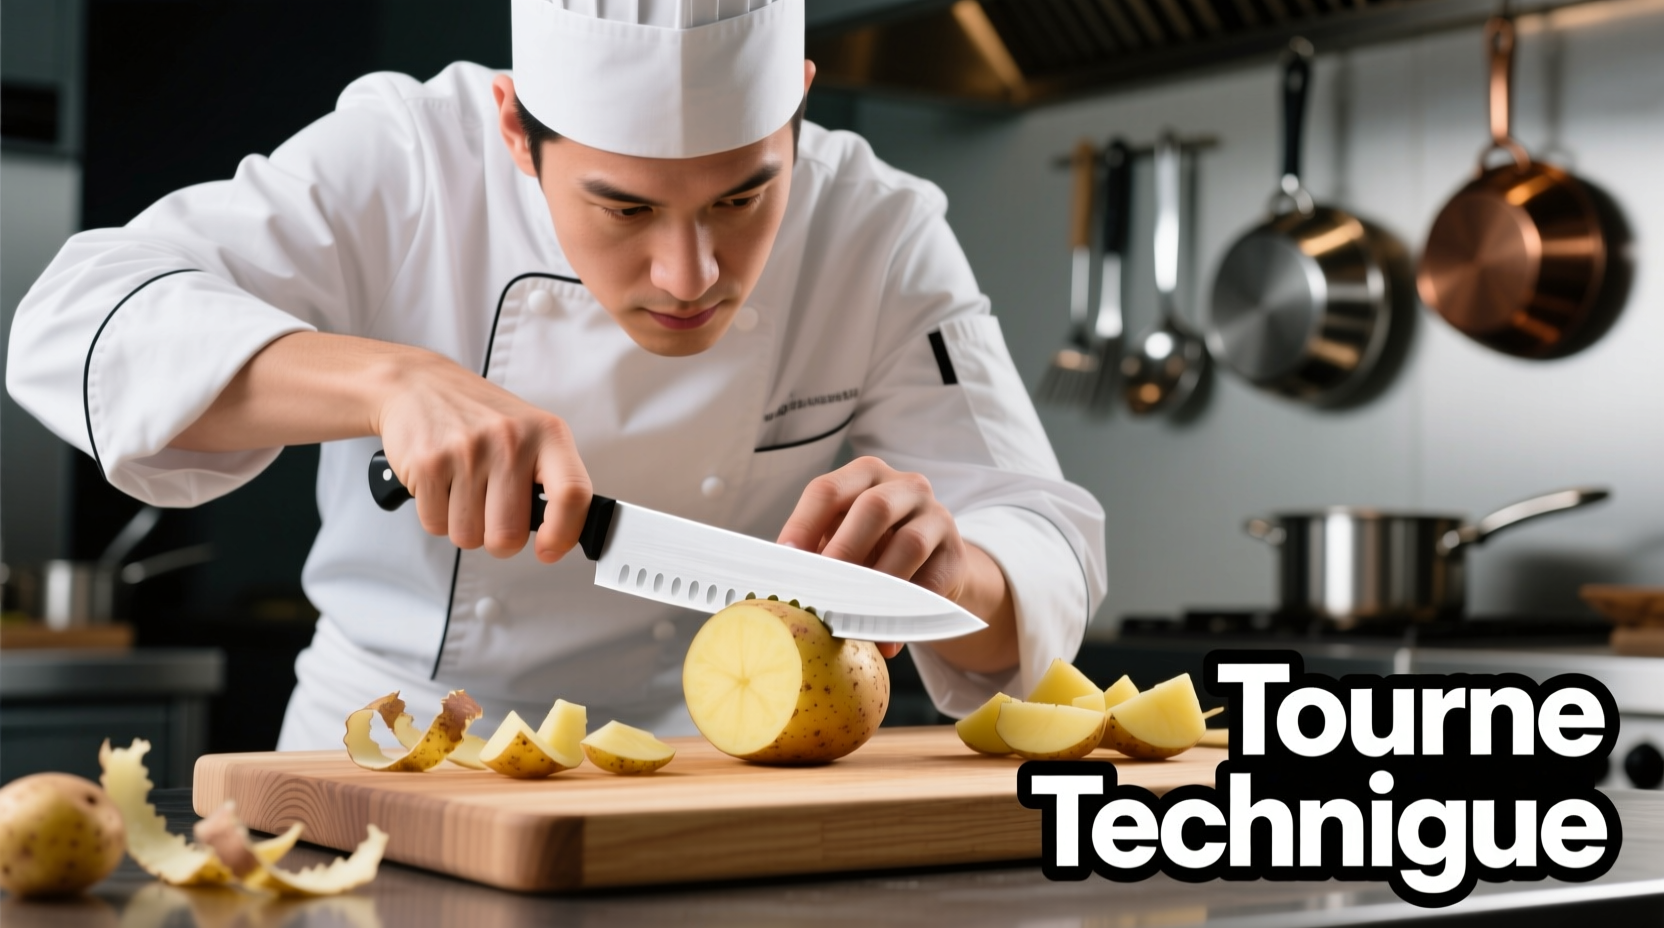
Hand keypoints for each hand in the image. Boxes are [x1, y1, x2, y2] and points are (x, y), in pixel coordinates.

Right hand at [376, 351, 591, 562]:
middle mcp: (510, 440)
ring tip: (464, 489)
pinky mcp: (429, 463)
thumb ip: (552, 480)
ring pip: (469, 536)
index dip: (564, 533)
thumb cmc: (481, 416)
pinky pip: (436, 525)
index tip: (549, 549)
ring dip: (465, 526)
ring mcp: (468, 451)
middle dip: (498, 539)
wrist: (419, 384)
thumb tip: (562, 537)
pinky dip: (438, 515)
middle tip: (492, 513)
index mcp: (548, 434)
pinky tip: (442, 484)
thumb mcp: (532, 433)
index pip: (572, 494)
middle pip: (509, 534)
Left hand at [776, 456, 1015, 670]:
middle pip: (873, 508)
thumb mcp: (844, 538)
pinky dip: (906, 612)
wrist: (933, 567)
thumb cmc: (874, 549)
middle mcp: (904, 485)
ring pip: (909, 543)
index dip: (803, 524)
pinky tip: (886, 638)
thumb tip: (781, 586)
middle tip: (822, 589)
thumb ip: (818, 552)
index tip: (788, 560)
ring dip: (878, 583)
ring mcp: (936, 516)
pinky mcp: (956, 554)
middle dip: (844, 551)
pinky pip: (932, 582)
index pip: (828, 490)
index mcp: (865, 475)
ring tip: (854, 615)